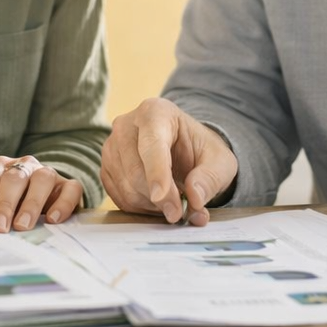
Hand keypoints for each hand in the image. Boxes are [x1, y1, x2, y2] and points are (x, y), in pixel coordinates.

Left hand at [0, 155, 83, 231]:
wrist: (46, 193)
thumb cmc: (11, 200)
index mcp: (1, 167)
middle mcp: (25, 166)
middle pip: (13, 179)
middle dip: (4, 203)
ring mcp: (48, 173)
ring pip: (42, 179)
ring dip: (31, 203)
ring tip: (22, 226)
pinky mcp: (69, 185)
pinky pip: (70, 189)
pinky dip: (63, 204)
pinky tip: (53, 220)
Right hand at [101, 97, 238, 225]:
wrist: (184, 149)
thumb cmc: (199, 150)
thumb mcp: (220, 161)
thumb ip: (211, 178)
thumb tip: (195, 198)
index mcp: (155, 112)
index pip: (152, 145)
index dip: (157, 174)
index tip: (164, 199)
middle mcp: (127, 125)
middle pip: (135, 170)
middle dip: (158, 198)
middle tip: (179, 214)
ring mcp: (112, 146)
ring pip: (126, 187)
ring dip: (151, 205)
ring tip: (172, 203)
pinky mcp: (107, 167)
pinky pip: (118, 196)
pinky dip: (139, 207)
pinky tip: (156, 203)